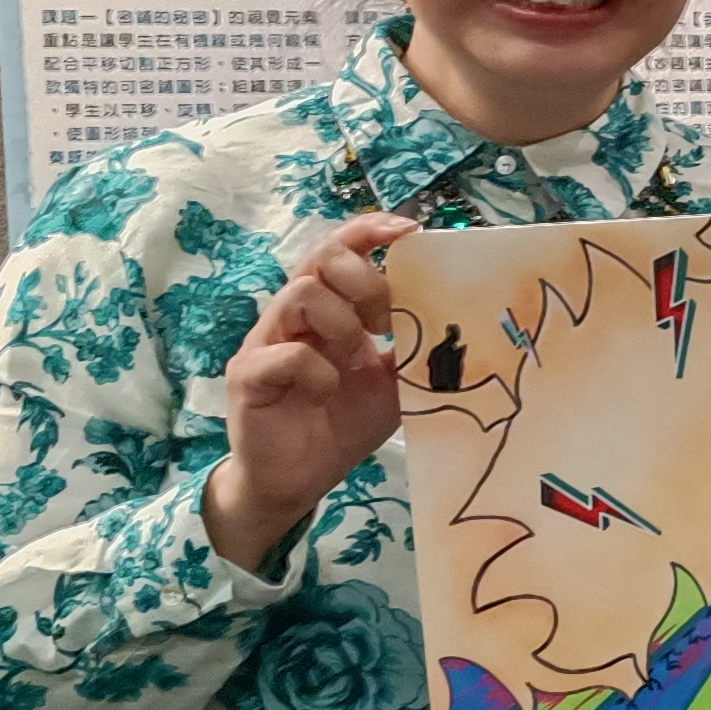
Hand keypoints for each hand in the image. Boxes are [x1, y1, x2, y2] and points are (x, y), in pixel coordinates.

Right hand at [205, 209, 416, 570]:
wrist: (298, 478)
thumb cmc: (341, 422)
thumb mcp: (392, 382)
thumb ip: (414, 349)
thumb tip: (461, 322)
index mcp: (327, 308)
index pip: (341, 248)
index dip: (370, 230)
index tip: (409, 231)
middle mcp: (293, 315)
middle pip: (321, 258)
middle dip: (366, 281)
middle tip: (387, 322)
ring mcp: (267, 342)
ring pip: (302, 294)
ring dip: (343, 322)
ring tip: (356, 355)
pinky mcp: (248, 376)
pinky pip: (286, 354)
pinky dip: (318, 369)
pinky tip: (328, 391)